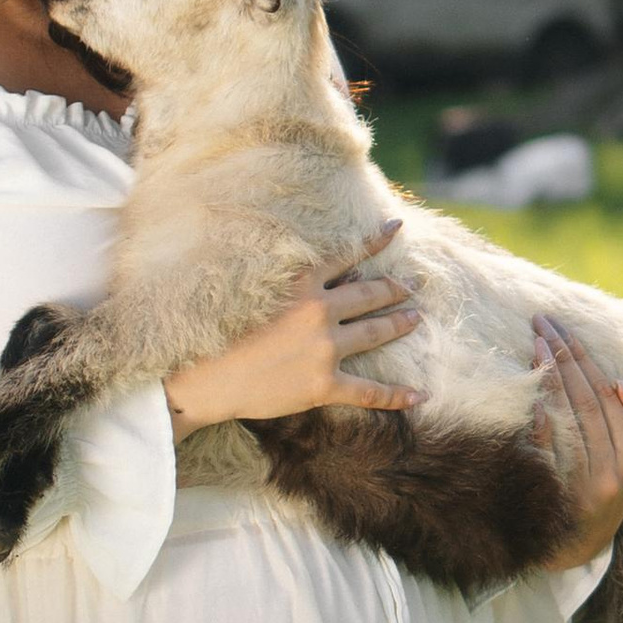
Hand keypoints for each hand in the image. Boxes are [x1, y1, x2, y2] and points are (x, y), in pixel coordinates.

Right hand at [165, 225, 420, 433]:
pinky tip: (420, 395)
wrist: (203, 379)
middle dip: (394, 288)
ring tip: (416, 319)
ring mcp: (324, 350)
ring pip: (375, 333)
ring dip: (399, 324)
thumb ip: (284, 281)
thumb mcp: (250, 290)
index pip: (348, 255)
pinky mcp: (324, 385)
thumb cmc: (216, 332)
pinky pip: (369, 391)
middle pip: (370, 295)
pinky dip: (397, 395)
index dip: (375, 240)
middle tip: (412, 285)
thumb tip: (309, 271)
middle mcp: (319, 312)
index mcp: (300, 285)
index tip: (396, 227)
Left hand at [531, 319, 622, 561]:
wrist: (580, 545)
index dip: (585, 360)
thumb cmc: (610, 491)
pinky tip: (532, 389)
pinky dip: (542, 419)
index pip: (607, 396)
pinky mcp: (566, 497)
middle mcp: (619, 470)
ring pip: (570, 417)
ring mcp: (591, 484)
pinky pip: (551, 449)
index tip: (563, 329)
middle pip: (588, 400)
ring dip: (551, 376)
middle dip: (565, 356)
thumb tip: (620, 384)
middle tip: (541, 322)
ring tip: (534, 341)